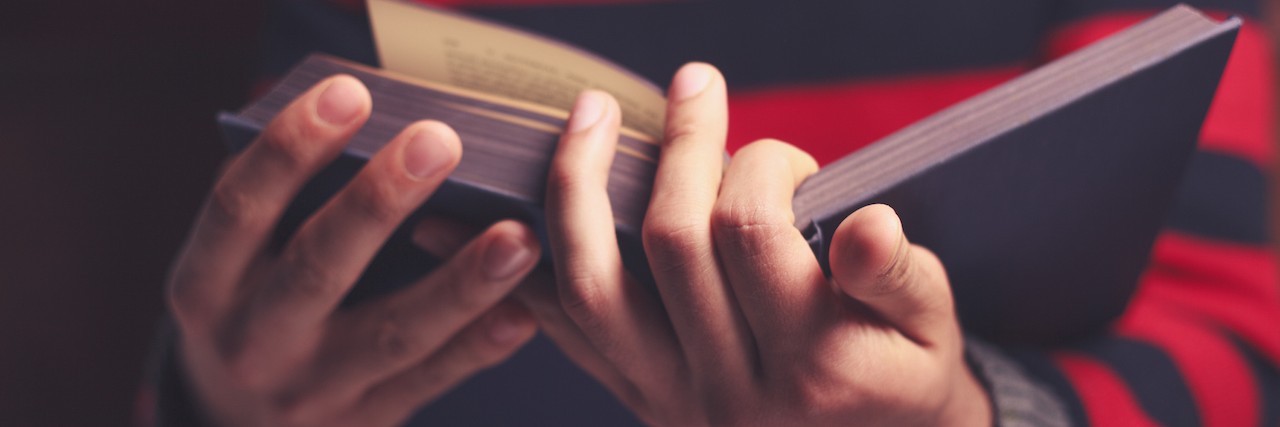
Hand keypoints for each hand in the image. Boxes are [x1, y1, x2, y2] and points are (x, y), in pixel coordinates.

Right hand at [166, 76, 539, 426]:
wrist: (238, 425)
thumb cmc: (253, 306)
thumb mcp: (237, 260)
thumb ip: (281, 198)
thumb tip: (351, 110)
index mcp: (207, 283)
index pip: (240, 208)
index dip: (290, 149)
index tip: (349, 92)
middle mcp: (251, 339)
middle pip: (318, 266)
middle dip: (379, 201)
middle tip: (439, 141)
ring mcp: (311, 388)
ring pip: (392, 334)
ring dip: (459, 284)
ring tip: (517, 236)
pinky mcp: (367, 419)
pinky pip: (430, 380)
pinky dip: (478, 346)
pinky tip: (522, 311)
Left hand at [527, 64, 991, 425]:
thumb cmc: (902, 377)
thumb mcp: (930, 329)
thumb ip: (897, 275)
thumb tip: (863, 223)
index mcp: (811, 364)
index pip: (753, 233)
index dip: (764, 166)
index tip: (791, 159)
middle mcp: (729, 390)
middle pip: (671, 243)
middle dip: (681, 147)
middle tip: (694, 86)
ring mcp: (671, 400)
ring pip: (594, 287)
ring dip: (580, 188)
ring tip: (588, 118)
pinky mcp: (638, 399)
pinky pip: (568, 330)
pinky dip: (540, 265)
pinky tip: (523, 211)